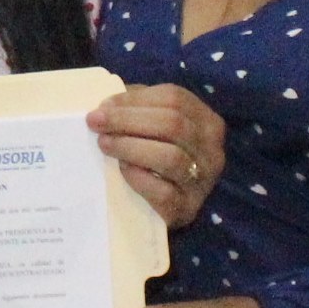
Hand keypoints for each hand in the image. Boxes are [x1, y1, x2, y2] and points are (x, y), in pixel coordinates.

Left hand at [88, 84, 225, 229]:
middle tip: (95, 122)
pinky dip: (139, 177)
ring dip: (131, 147)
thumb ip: (138, 109)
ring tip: (104, 144)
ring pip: (171, 157)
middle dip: (128, 120)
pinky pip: (164, 191)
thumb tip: (107, 105)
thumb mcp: (155, 125)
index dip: (136, 99)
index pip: (175, 99)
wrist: (165, 207)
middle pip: (173, 124)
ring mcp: (203, 182)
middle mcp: (213, 150)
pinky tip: (122, 170)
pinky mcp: (188, 208)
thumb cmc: (157, 156)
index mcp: (207, 121)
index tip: (103, 105)